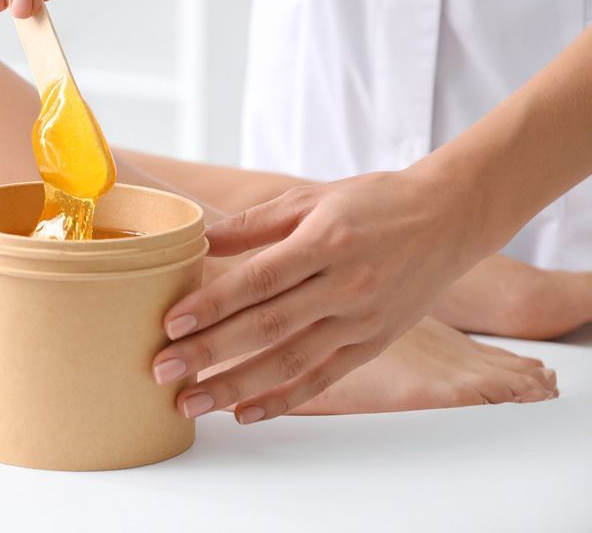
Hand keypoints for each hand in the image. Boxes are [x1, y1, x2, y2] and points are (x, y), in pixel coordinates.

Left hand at [152, 167, 488, 423]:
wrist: (449, 218)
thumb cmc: (373, 202)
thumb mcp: (311, 197)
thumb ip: (254, 223)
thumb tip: (200, 240)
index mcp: (325, 242)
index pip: (258, 280)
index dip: (212, 304)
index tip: (171, 323)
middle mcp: (345, 286)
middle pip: (266, 327)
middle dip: (209, 353)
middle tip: (162, 370)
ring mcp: (361, 321)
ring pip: (290, 363)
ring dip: (235, 387)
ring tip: (191, 401)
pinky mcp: (372, 344)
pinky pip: (322, 379)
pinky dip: (283, 400)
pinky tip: (244, 413)